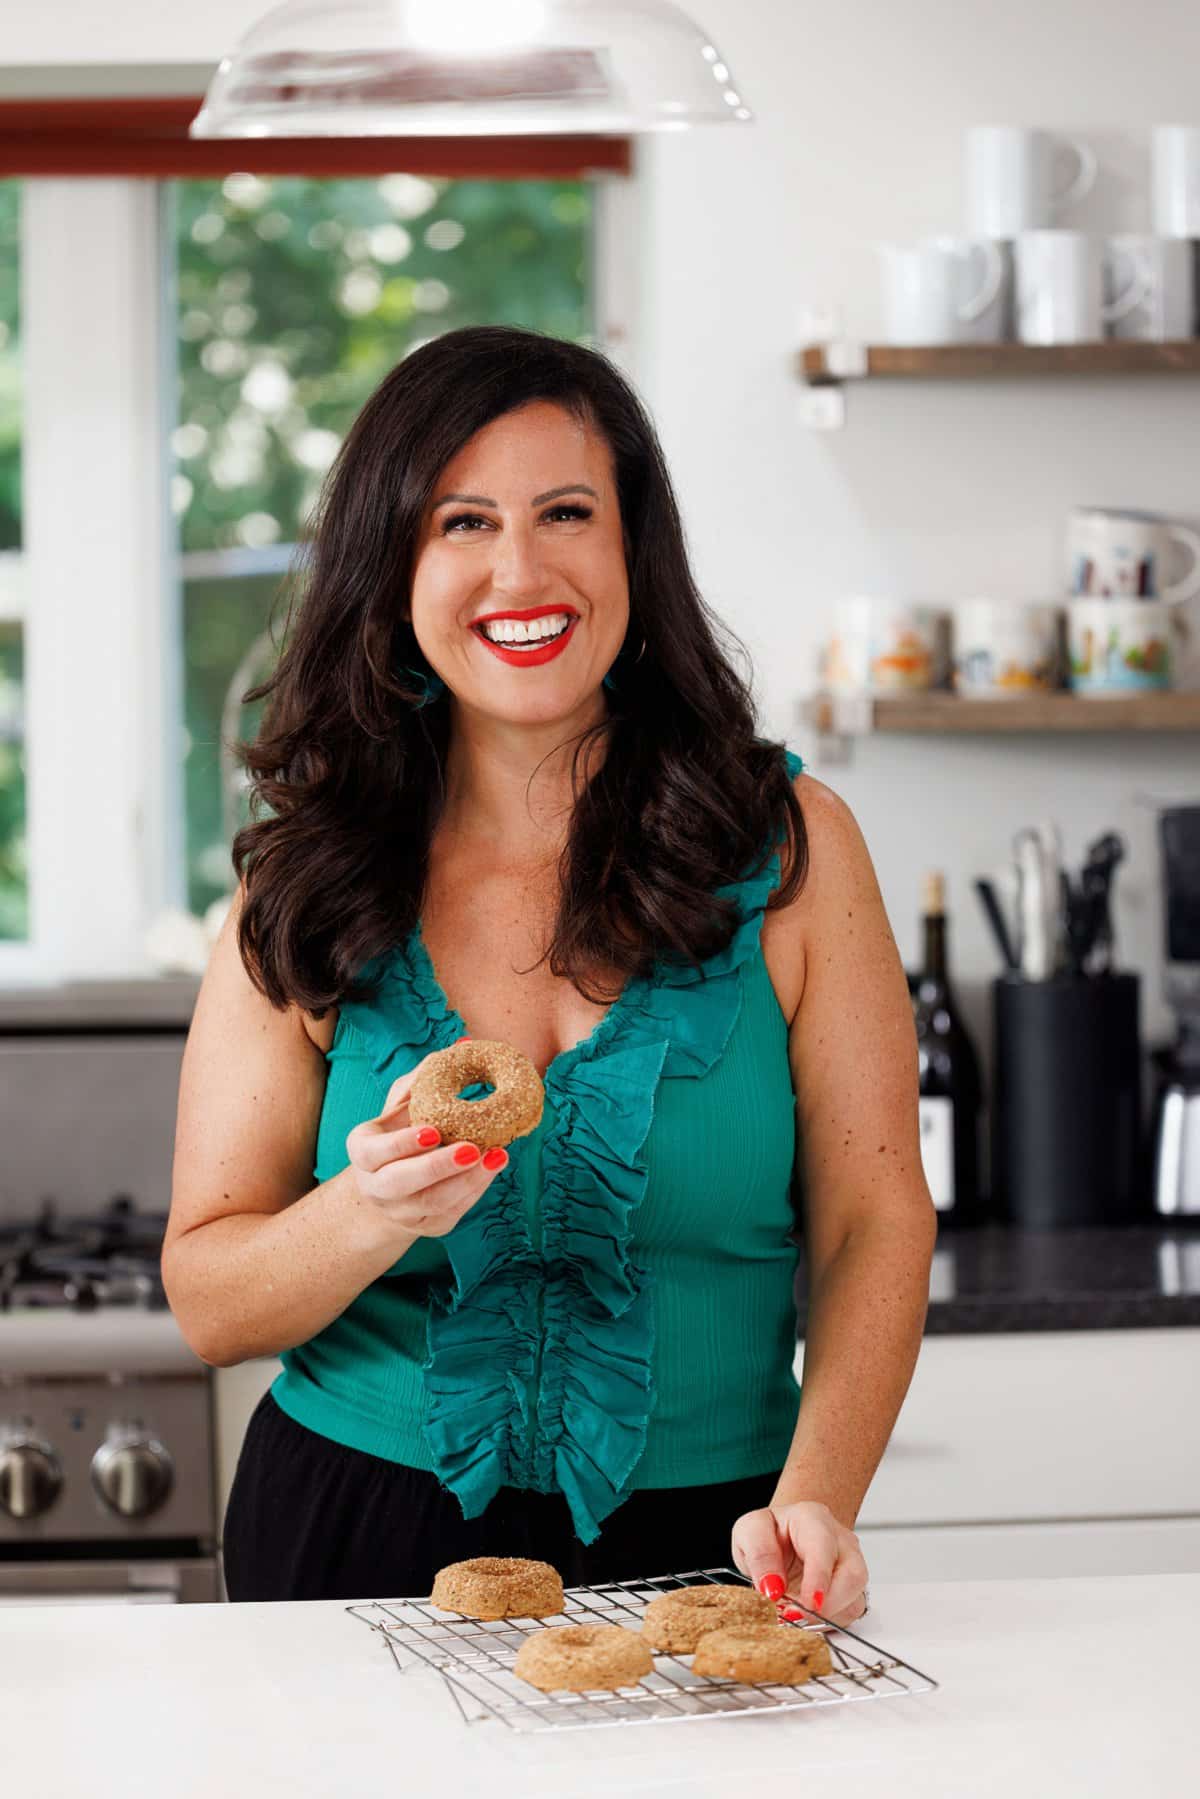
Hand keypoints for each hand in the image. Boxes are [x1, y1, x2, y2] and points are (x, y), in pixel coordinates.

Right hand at [345, 1042, 505, 1238]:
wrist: (394, 1189)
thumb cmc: (401, 1133)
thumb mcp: (404, 1104)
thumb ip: (427, 1076)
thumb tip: (466, 1045)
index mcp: (363, 1152)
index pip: (375, 1153)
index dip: (403, 1144)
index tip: (433, 1131)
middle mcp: (376, 1187)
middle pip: (402, 1184)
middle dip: (438, 1168)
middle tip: (472, 1149)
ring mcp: (401, 1213)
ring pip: (432, 1203)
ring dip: (466, 1182)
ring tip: (496, 1157)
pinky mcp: (428, 1228)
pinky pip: (452, 1213)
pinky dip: (474, 1192)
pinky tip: (492, 1169)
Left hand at [730, 1500, 868, 1626]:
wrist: (786, 1537)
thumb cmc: (772, 1532)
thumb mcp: (750, 1531)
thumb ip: (759, 1554)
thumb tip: (772, 1587)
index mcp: (813, 1519)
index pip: (824, 1547)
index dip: (819, 1578)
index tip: (808, 1603)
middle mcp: (840, 1541)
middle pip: (852, 1576)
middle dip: (827, 1605)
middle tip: (795, 1617)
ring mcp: (851, 1566)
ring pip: (854, 1600)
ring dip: (824, 1618)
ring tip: (793, 1617)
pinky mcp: (852, 1592)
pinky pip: (848, 1616)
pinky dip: (825, 1624)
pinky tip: (805, 1617)